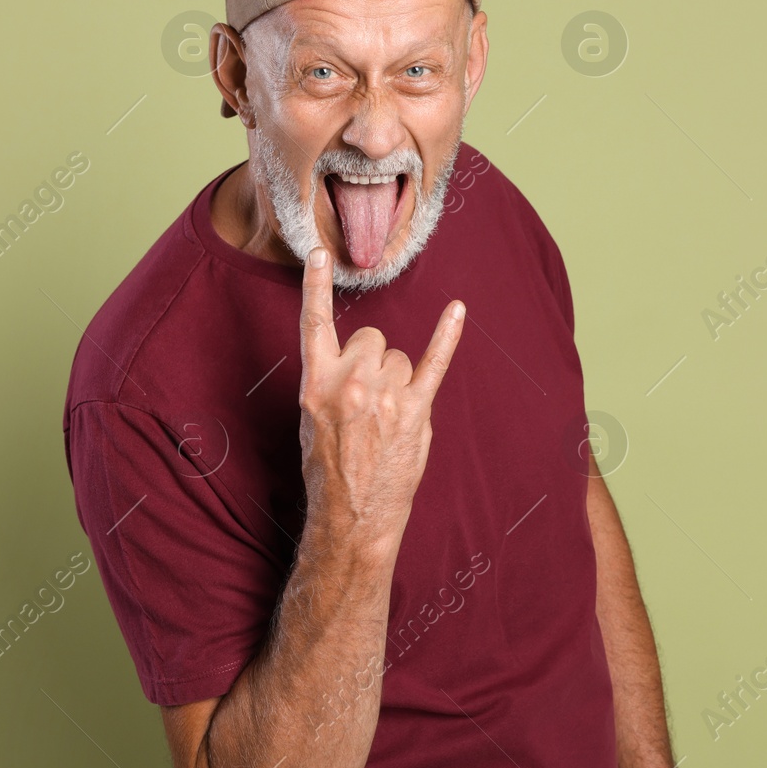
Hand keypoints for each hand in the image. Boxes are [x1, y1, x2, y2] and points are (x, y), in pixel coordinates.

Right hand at [297, 246, 465, 549]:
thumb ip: (328, 382)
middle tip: (368, 400)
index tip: (320, 253)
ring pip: (400, 356)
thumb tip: (355, 361)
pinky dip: (447, 336)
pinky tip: (457, 310)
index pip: (315, 323)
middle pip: (372, 338)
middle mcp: (351, 381)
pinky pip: (435, 362)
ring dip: (398, 378)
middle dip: (373, 361)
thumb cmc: (328, 469)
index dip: (316, 286)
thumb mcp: (310, 419)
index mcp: (317, 381)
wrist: (351, 514)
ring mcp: (386, 395)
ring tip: (387, 418)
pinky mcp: (416, 410)